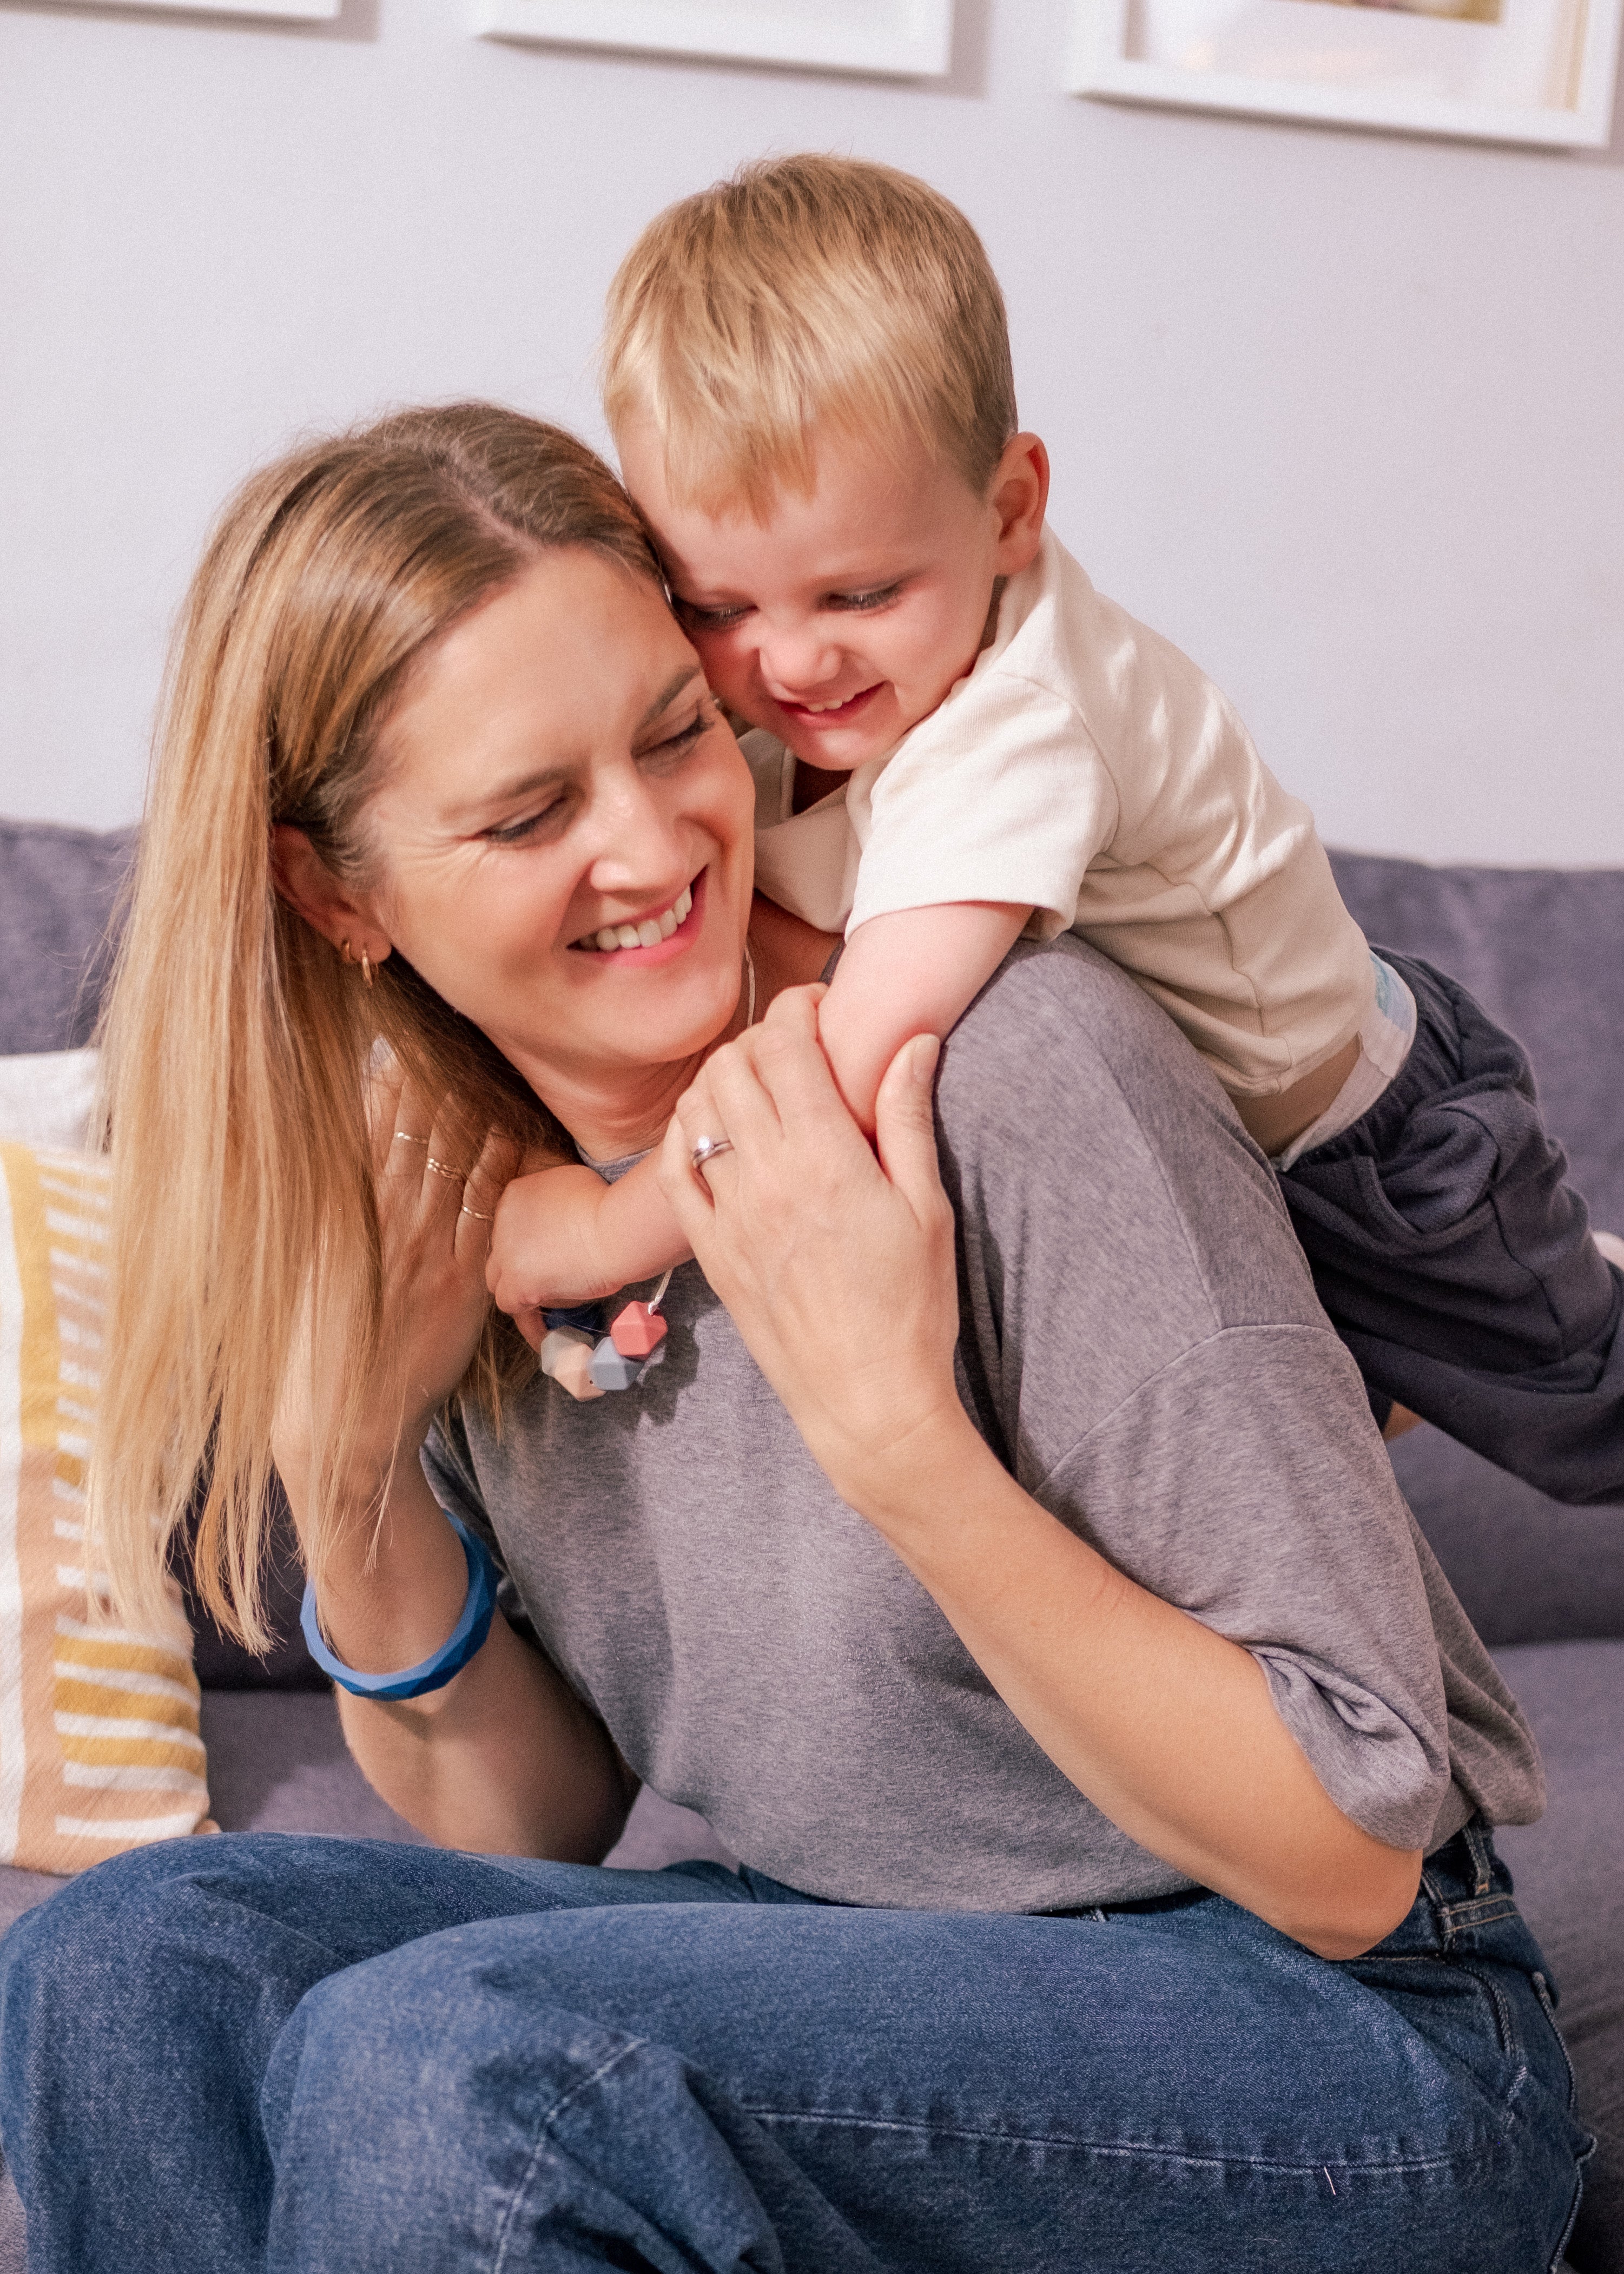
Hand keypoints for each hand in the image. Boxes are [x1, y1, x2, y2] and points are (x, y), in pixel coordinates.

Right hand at [273, 1053, 519, 1507]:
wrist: (347, 1415)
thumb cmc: (325, 1339)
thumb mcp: (316, 1263)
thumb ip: (336, 1206)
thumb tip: (350, 1147)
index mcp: (342, 1211)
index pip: (369, 1124)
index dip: (392, 1076)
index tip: (408, 1035)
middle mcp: (384, 1219)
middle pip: (419, 1126)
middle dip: (441, 1073)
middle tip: (463, 1027)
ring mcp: (427, 1246)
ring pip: (458, 1155)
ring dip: (478, 1104)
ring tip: (494, 1058)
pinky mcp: (464, 1277)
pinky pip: (489, 1204)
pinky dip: (503, 1160)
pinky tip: (516, 1125)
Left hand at [488, 1164, 617, 1346]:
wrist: (616, 1229)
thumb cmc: (609, 1206)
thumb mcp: (574, 1186)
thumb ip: (556, 1203)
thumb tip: (563, 1218)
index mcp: (517, 1194)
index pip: (512, 1224)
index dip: (530, 1242)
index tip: (549, 1253)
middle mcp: (503, 1221)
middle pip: (502, 1251)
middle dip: (520, 1265)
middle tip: (548, 1278)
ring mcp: (506, 1253)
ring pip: (499, 1278)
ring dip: (520, 1289)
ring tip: (545, 1306)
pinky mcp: (516, 1282)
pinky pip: (511, 1305)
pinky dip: (528, 1318)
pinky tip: (545, 1332)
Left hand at [658, 986, 964, 1506]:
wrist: (867, 1400)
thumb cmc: (913, 1308)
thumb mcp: (927, 1207)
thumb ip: (907, 1117)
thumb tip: (914, 1041)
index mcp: (827, 1159)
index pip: (786, 1047)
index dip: (798, 1007)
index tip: (820, 1007)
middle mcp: (766, 1179)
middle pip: (734, 1065)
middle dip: (760, 1036)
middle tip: (794, 1048)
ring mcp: (729, 1215)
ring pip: (698, 1109)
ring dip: (722, 1078)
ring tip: (758, 1086)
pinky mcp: (709, 1250)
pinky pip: (672, 1170)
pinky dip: (684, 1133)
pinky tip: (713, 1129)